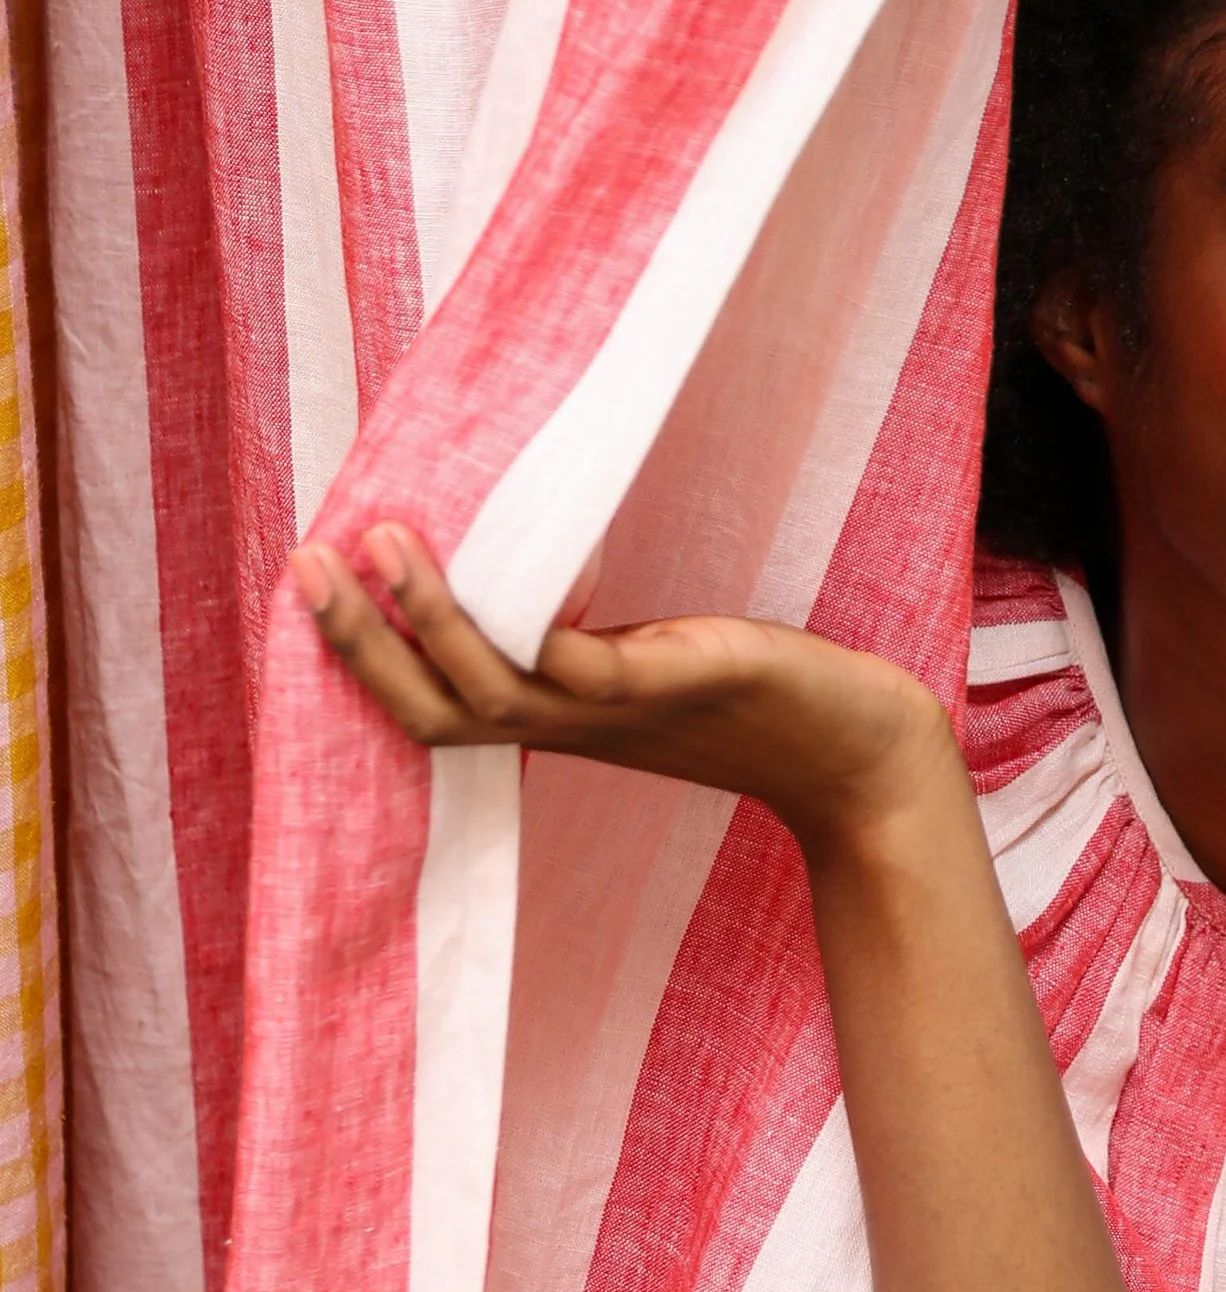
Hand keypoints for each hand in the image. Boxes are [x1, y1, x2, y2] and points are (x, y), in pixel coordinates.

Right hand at [288, 525, 952, 868]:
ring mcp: (614, 713)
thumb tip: (536, 556)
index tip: (307, 589)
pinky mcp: (673, 686)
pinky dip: (523, 624)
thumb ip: (586, 629)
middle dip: (358, 640)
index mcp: (556, 720)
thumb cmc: (760, 697)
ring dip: (423, 620)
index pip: (432, 705)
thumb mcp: (652, 661)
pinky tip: (492, 564)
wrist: (861, 750)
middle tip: (298, 562)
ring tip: (374, 541)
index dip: (364, 658)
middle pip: (432, 705)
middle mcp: (570, 727)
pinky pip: (574, 664)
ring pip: (487, 688)